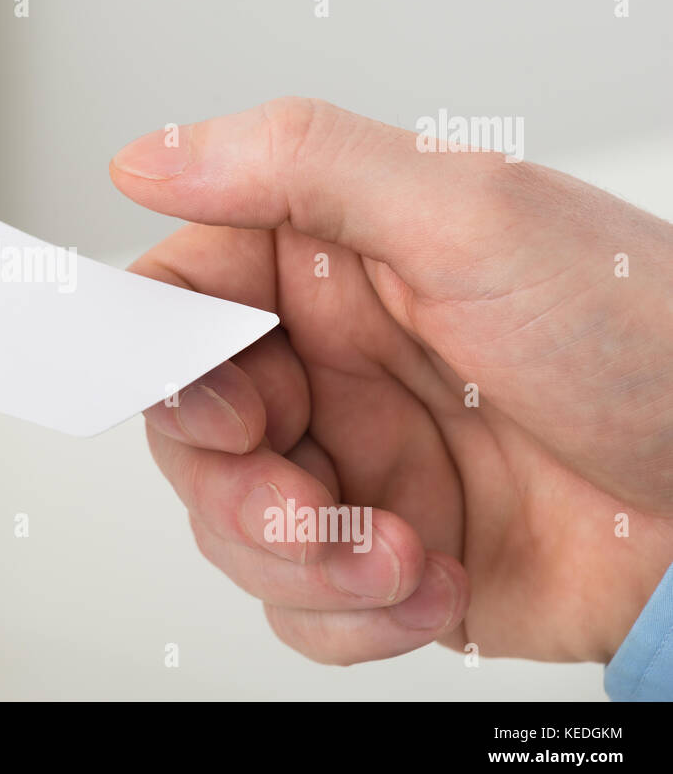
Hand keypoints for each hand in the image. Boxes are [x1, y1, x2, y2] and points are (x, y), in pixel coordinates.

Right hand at [111, 98, 672, 664]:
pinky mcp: (381, 559)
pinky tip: (434, 585)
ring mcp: (353, 466)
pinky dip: (353, 617)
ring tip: (401, 552)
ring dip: (304, 560)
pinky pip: (297, 605)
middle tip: (302, 495)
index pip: (182, 296)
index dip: (166, 354)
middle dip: (237, 486)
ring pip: (231, 528)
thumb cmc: (646, 337)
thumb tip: (149, 156)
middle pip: (190, 429)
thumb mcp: (470, 217)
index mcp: (330, 267)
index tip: (214, 402)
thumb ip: (298, 167)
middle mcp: (328, 367)